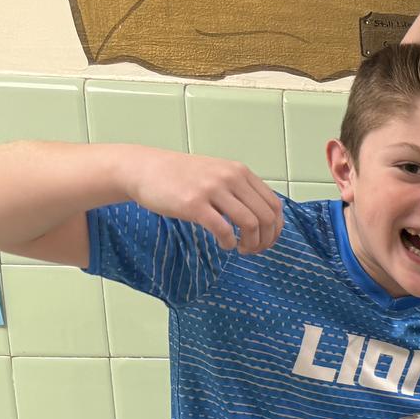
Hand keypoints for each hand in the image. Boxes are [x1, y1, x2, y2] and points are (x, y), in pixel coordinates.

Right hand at [127, 148, 282, 253]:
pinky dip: (229, 243)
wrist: (143, 169)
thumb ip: (240, 190)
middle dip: (265, 240)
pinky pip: (224, 230)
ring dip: (250, 244)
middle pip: (266, 217)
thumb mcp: (218, 174)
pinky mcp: (193, 204)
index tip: (267, 241)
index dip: (276, 229)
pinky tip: (224, 244)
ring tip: (240, 249)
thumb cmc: (181, 177)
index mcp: (239, 171)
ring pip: (250, 224)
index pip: (274, 204)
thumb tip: (265, 220)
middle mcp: (230, 177)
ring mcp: (212, 189)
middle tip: (253, 250)